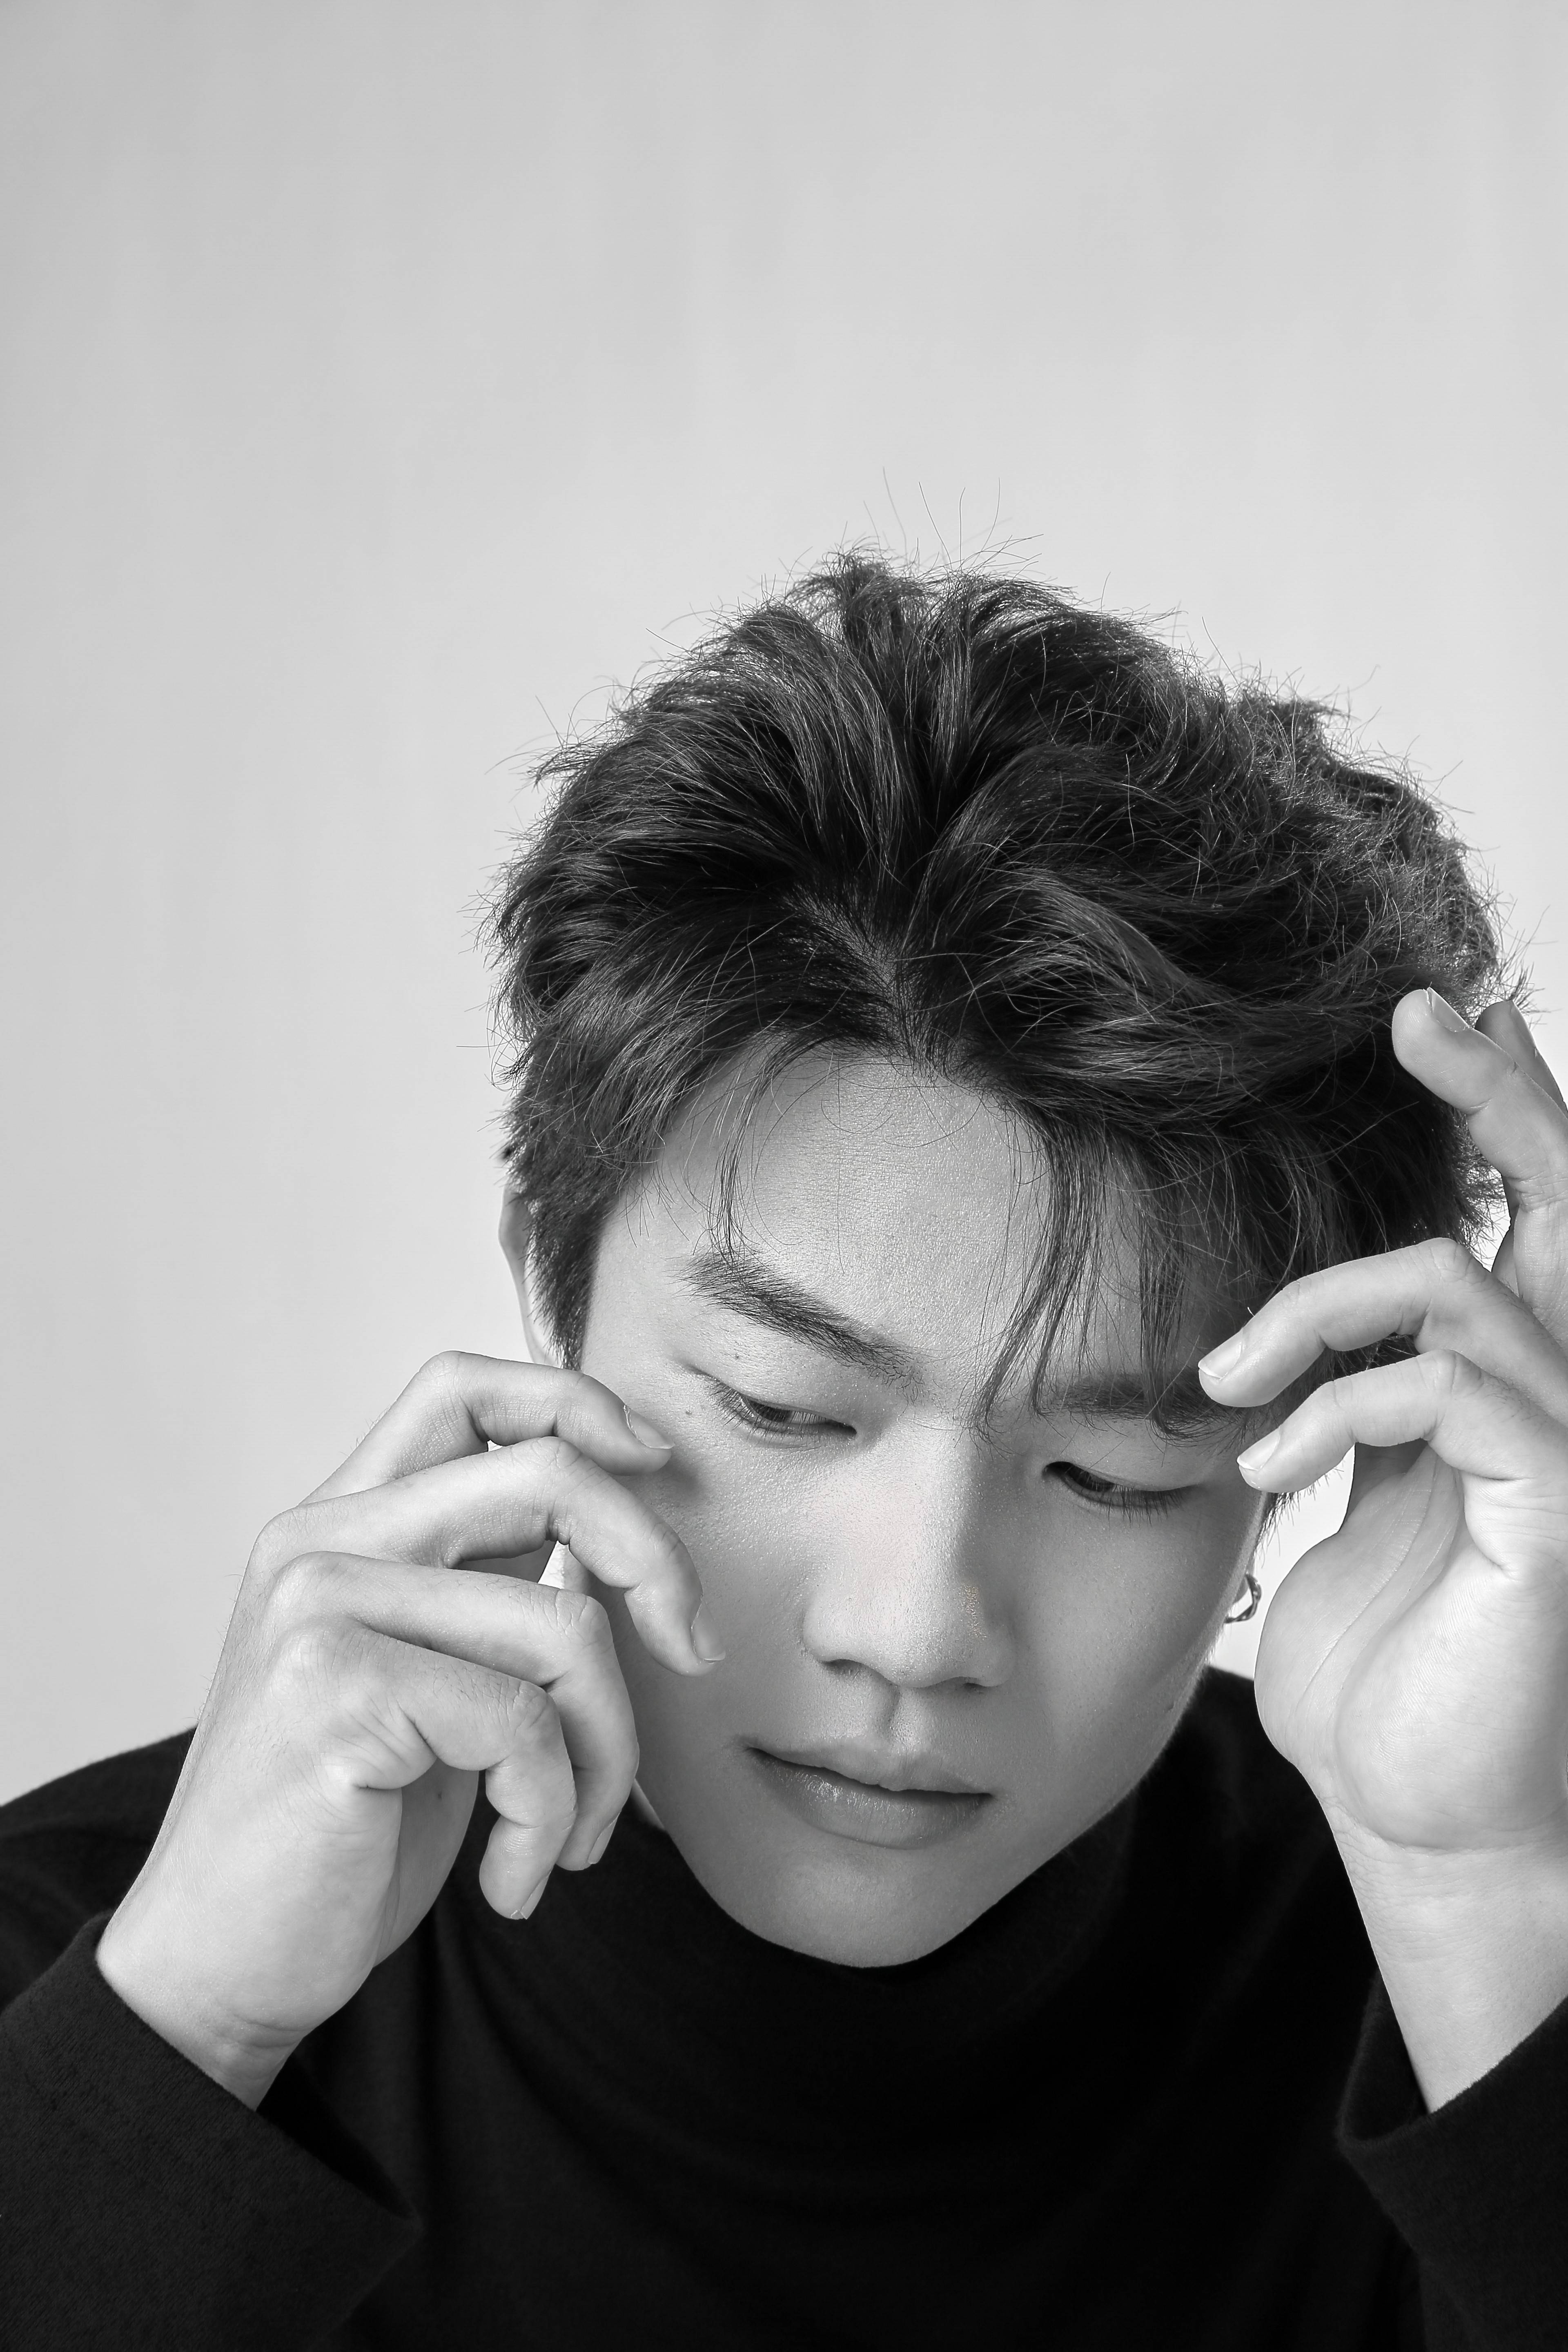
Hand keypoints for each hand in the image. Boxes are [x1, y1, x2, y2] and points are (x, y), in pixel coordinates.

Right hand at [97, 1353, 714, 2105]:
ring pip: (562, 1625)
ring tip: (573, 1835)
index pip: (464, 1387)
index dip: (578, 1403)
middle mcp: (318, 1542)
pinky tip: (518, 1878)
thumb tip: (618, 1523)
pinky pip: (525, 1729)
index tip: (654, 1466)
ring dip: (608, 1753)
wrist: (223, 1966)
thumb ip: (487, 1587)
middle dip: (656, 1563)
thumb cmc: (342, 1832)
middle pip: (547, 1473)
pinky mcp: (336, 1690)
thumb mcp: (428, 1681)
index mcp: (339, 1524)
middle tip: (694, 1653)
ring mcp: (320, 1608)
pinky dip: (551, 1818)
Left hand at [1199, 991, 1567, 2100]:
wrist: (1417, 1805)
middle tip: (1420, 1013)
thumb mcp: (1358, 1494)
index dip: (1496, 1106)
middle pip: (1565, 1197)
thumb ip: (1357, 1395)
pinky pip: (1444, 1388)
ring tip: (1233, 1386)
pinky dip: (1336, 1405)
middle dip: (1499, 1090)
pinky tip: (1276, 1459)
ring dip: (1316, 1314)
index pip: (1527, 1215)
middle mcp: (1562, 1393)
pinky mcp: (1555, 1507)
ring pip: (1452, 1285)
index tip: (1426, 1013)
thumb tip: (1291, 1317)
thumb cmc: (1381, 1659)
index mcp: (1513, 1379)